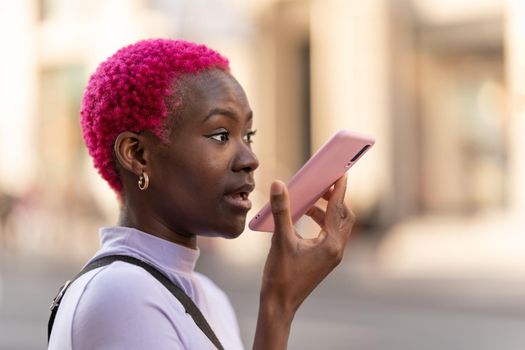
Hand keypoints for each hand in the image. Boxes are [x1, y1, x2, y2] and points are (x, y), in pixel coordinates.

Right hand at [260, 174, 355, 315]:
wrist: (279, 304)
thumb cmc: (281, 276)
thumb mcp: (280, 240)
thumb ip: (281, 211)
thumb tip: (279, 185)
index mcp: (330, 244)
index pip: (338, 209)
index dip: (339, 188)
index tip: (341, 172)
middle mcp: (336, 249)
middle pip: (344, 216)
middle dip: (335, 199)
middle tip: (322, 186)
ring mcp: (332, 256)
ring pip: (337, 226)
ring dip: (327, 211)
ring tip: (309, 202)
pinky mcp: (325, 259)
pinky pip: (329, 234)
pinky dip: (321, 222)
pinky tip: (304, 219)